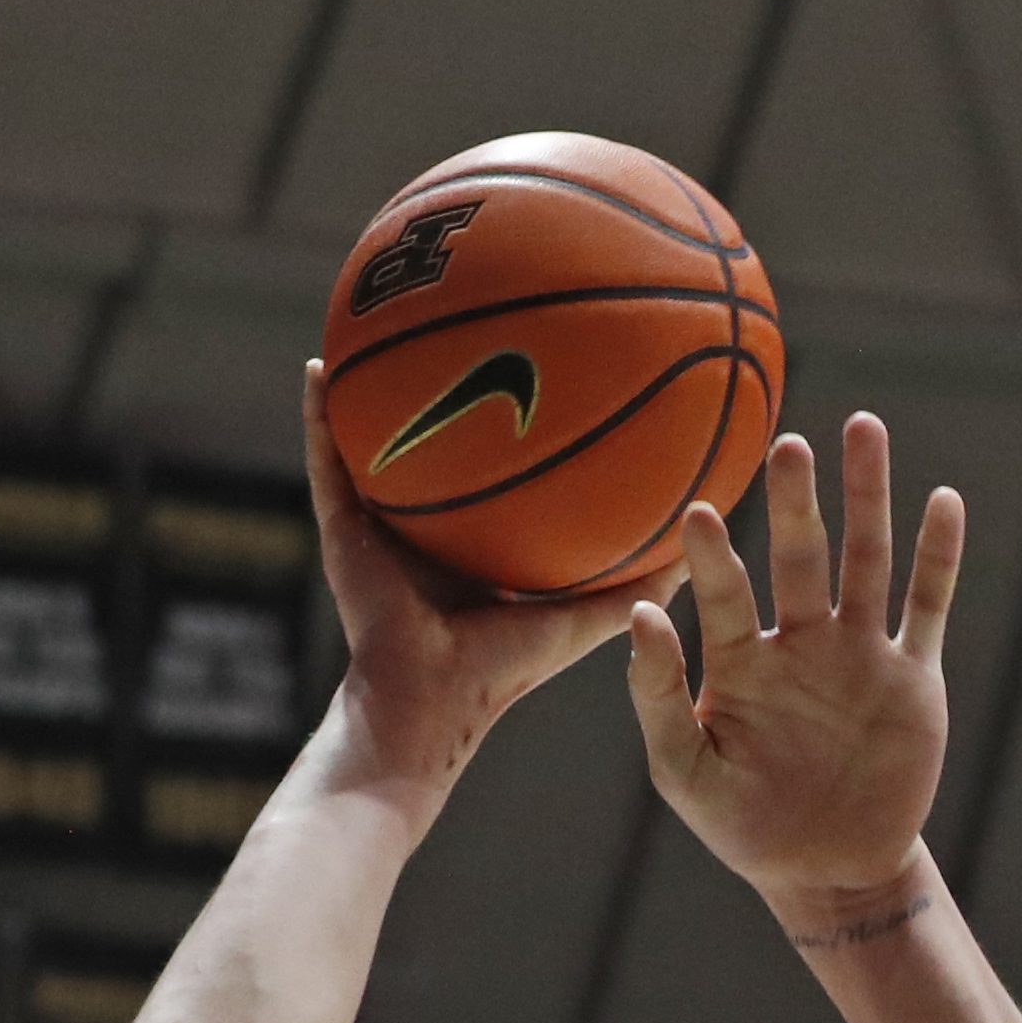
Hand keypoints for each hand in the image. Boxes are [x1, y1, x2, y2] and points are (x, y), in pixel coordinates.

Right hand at [300, 362, 669, 790]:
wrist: (431, 701)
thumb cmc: (506, 670)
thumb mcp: (588, 617)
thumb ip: (642, 582)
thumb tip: (703, 537)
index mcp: (482, 547)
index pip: (503, 476)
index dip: (521, 428)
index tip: (549, 370)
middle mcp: (429, 528)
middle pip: (440, 444)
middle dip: (451, 385)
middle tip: (471, 324)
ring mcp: (381, 524)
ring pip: (375, 440)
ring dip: (375, 386)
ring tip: (378, 320)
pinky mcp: (342, 528)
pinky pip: (327, 459)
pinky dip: (319, 415)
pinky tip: (319, 365)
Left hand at [623, 415, 964, 922]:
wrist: (830, 869)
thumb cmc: (745, 825)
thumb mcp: (684, 772)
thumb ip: (657, 696)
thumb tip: (638, 613)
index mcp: (740, 660)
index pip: (723, 592)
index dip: (712, 555)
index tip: (697, 512)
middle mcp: (801, 642)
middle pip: (801, 554)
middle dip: (796, 499)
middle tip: (787, 443)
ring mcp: (860, 654)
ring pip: (866, 560)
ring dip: (867, 496)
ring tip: (864, 428)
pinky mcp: (913, 677)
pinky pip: (928, 607)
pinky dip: (938, 556)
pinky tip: (942, 502)